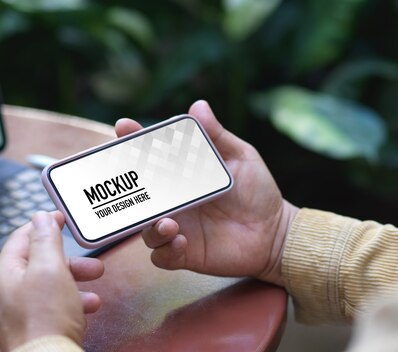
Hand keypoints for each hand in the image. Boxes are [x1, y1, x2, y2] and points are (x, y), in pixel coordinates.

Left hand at [0, 211, 103, 351]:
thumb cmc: (45, 320)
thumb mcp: (50, 268)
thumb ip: (45, 240)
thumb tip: (40, 218)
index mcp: (5, 273)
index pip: (21, 237)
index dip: (43, 225)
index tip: (60, 219)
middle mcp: (5, 293)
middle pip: (38, 264)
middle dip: (68, 261)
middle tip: (88, 261)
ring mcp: (16, 313)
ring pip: (47, 287)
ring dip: (73, 283)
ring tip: (93, 289)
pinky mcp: (29, 329)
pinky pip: (50, 308)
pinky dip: (69, 303)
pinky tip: (85, 308)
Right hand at [115, 100, 298, 285]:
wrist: (273, 231)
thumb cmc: (256, 191)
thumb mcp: (240, 157)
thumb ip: (217, 136)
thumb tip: (198, 106)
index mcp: (181, 174)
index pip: (150, 155)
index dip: (133, 140)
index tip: (124, 127)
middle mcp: (172, 200)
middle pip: (138, 192)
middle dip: (125, 184)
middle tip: (127, 179)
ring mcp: (176, 227)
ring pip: (145, 227)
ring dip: (150, 224)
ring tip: (168, 222)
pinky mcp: (183, 252)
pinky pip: (162, 254)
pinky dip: (165, 248)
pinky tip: (180, 241)